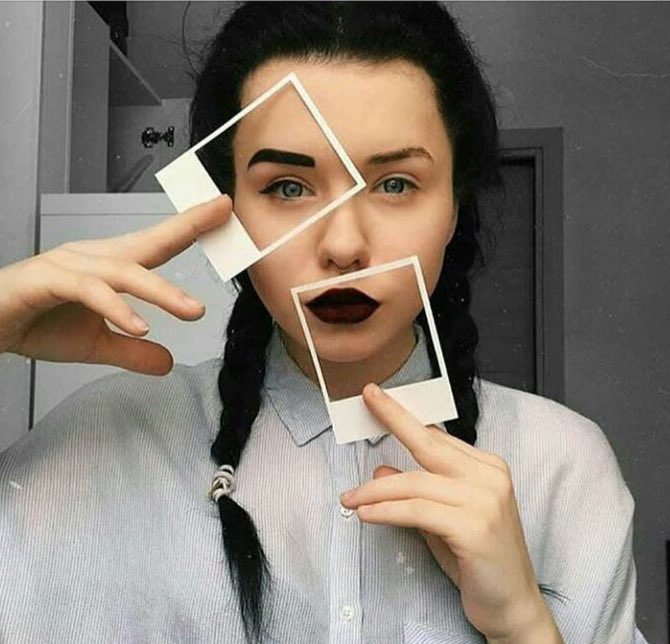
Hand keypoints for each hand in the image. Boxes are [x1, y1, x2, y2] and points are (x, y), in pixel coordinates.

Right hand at [0, 195, 231, 374]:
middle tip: (222, 217)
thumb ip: (132, 352)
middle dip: (186, 227)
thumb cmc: (36, 322)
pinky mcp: (44, 281)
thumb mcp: (95, 344)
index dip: (189, 227)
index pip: (156, 244)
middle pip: (147, 243)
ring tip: (192, 311)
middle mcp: (91, 258)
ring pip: (122, 271)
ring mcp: (67, 266)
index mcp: (107, 267)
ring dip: (160, 291)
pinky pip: (87, 291)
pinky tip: (138, 326)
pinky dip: (115, 309)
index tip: (222, 210)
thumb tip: (168, 362)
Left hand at [339, 383, 561, 641]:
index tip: (378, 397)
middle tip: (366, 403)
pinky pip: (418, 511)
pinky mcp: (475, 527)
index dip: (404, 418)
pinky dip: (387, 510)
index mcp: (486, 468)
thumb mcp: (441, 520)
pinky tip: (367, 514)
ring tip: (350, 499)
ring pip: (415, 482)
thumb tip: (381, 468)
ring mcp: (485, 500)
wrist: (512, 606)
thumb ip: (416, 492)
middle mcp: (489, 477)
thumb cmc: (477, 561)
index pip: (437, 437)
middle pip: (428, 444)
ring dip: (375, 490)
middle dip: (393, 418)